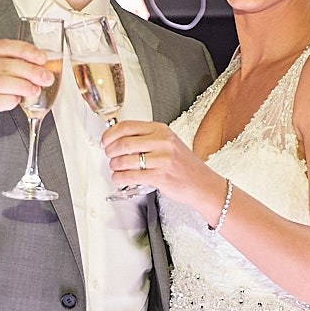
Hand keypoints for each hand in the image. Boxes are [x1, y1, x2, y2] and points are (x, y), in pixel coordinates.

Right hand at [0, 39, 56, 144]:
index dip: (26, 51)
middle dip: (30, 70)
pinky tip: (17, 101)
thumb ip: (11, 65)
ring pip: (0, 82)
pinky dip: (10, 100)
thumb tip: (40, 65)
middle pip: (5, 64)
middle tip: (45, 77)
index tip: (42, 58)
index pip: (4, 46)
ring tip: (35, 90)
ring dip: (22, 86)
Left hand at [101, 120, 217, 206]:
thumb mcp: (169, 143)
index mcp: (162, 130)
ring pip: (124, 161)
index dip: (110, 134)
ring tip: (116, 168)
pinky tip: (120, 178)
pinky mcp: (161, 177)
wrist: (204, 184)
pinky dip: (120, 178)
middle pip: (123, 143)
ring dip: (114, 166)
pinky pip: (130, 176)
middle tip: (109, 156)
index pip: (127, 126)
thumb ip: (147, 138)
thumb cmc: (185, 166)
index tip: (105, 140)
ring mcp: (162, 160)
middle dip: (110, 151)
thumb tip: (119, 139)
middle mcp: (162, 142)